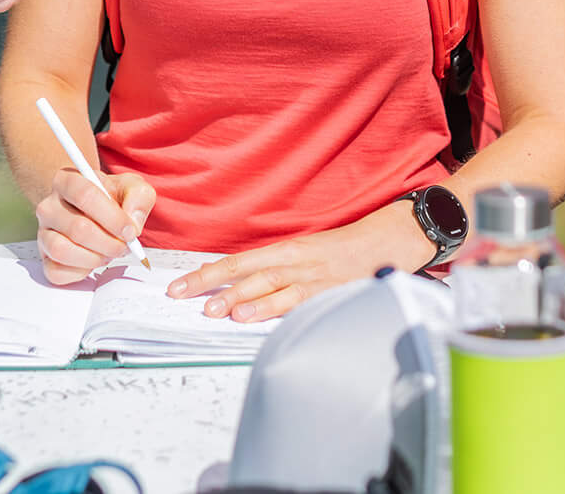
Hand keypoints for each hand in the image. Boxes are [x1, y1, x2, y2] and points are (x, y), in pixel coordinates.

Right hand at [35, 168, 156, 284]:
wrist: (96, 213)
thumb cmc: (111, 198)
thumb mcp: (132, 188)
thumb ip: (138, 197)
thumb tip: (132, 222)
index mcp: (67, 180)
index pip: (85, 194)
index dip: (112, 217)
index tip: (130, 230)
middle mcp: (48, 206)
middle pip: (77, 227)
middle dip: (109, 242)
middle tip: (124, 246)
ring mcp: (43, 233)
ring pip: (62, 250)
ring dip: (94, 258)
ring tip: (108, 253)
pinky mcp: (44, 258)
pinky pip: (57, 272)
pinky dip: (81, 272)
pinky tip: (93, 260)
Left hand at [167, 203, 431, 322]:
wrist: (385, 242)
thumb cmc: (340, 251)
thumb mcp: (302, 253)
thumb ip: (270, 270)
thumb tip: (231, 284)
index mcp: (286, 249)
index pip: (238, 262)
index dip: (208, 273)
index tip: (179, 284)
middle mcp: (295, 262)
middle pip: (248, 273)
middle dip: (215, 286)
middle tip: (186, 298)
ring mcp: (312, 280)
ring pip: (273, 289)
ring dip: (245, 301)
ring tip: (220, 311)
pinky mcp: (329, 294)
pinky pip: (301, 305)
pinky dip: (279, 312)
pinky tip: (262, 321)